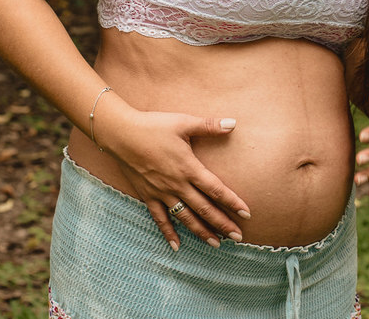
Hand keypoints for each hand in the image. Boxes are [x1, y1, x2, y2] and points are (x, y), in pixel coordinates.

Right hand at [108, 108, 251, 250]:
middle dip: (222, 224)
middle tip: (237, 237)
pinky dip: (168, 233)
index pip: (216, 189)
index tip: (246, 214)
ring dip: (201, 232)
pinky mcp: (148, 197)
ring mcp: (162, 193)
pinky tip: (177, 246)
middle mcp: (177, 185)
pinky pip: (160, 219)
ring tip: (216, 244)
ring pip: (185, 218)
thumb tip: (233, 123)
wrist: (121, 134)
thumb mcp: (184, 123)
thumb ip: (209, 126)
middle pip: (204, 209)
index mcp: (189, 168)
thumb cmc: (154, 126)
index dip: (232, 202)